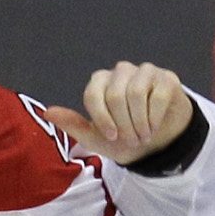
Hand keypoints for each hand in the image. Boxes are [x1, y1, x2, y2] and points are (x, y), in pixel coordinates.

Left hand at [56, 61, 195, 164]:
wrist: (158, 144)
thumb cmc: (125, 138)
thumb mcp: (96, 139)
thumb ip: (73, 125)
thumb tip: (48, 112)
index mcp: (100, 82)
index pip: (93, 94)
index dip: (102, 119)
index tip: (112, 137)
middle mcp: (120, 71)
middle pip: (115, 95)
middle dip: (124, 125)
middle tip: (132, 140)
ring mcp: (144, 71)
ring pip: (136, 92)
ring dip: (139, 123)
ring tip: (143, 136)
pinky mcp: (166, 78)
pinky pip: (157, 95)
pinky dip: (155, 118)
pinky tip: (155, 127)